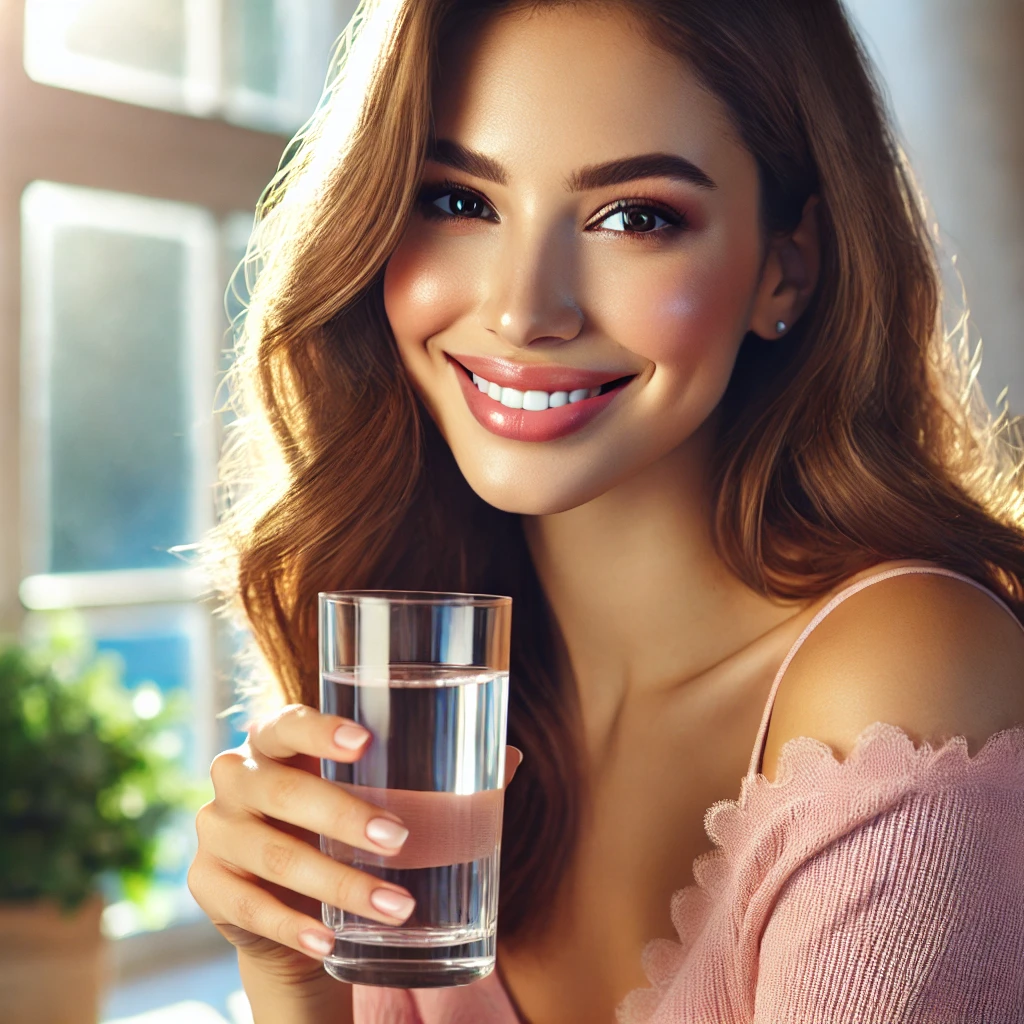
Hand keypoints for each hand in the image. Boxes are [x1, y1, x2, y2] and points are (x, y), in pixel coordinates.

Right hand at [188, 703, 522, 991]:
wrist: (287, 899)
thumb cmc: (340, 829)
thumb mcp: (374, 797)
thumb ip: (433, 776)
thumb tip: (510, 756)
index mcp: (275, 741)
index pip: (286, 721)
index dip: (321, 728)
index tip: (367, 742)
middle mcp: (237, 777)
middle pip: (282, 789)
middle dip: (343, 815)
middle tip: (400, 838)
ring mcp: (216, 831)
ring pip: (273, 853)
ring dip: (337, 883)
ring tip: (397, 906)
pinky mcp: (208, 886)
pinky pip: (250, 907)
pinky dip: (294, 925)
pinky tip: (330, 940)